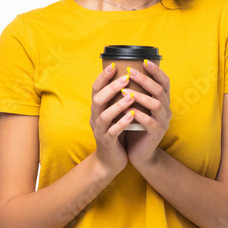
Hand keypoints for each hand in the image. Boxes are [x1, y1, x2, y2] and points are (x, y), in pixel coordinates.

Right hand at [89, 63, 135, 177]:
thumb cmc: (115, 134)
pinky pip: (113, 132)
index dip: (103, 77)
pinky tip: (132, 116)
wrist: (109, 161)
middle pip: (97, 100)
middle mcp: (95, 118)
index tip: (114, 65)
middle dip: (111, 87)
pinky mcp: (107, 143)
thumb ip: (117, 100)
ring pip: (104, 116)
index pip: (96, 89)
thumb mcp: (113, 115)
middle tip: (126, 77)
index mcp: (97, 110)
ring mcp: (100, 131)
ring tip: (132, 96)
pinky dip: (122, 123)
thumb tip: (128, 79)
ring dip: (118, 105)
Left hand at [123, 60, 171, 168]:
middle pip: (159, 91)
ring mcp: (163, 122)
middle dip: (145, 80)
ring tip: (124, 91)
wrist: (141, 153)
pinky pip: (148, 121)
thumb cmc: (136, 126)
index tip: (144, 61)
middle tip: (130, 72)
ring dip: (140, 96)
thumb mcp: (138, 107)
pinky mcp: (156, 133)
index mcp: (163, 101)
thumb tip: (124, 71)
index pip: (164, 82)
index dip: (156, 71)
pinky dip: (136, 114)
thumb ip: (136, 92)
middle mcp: (166, 110)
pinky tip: (124, 109)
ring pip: (155, 104)